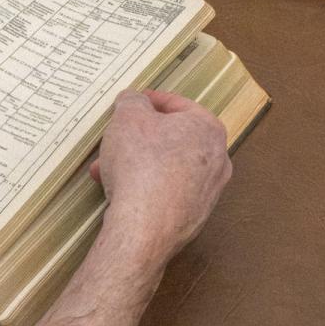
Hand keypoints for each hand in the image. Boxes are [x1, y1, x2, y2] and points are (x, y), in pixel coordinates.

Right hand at [90, 89, 231, 265]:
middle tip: (115, 138)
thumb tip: (134, 100)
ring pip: (167, 166)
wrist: (145, 225)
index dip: (150, 100)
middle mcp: (217, 160)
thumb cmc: (141, 164)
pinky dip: (144, 186)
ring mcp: (207, 191)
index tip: (132, 102)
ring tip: (107, 168)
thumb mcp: (127, 117)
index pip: (178, 105)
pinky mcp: (193, 216)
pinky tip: (119, 190)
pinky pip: (166, 191)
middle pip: (171, 138)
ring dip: (137, 163)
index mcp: (207, 129)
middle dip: (138, 137)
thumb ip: (132, 101)